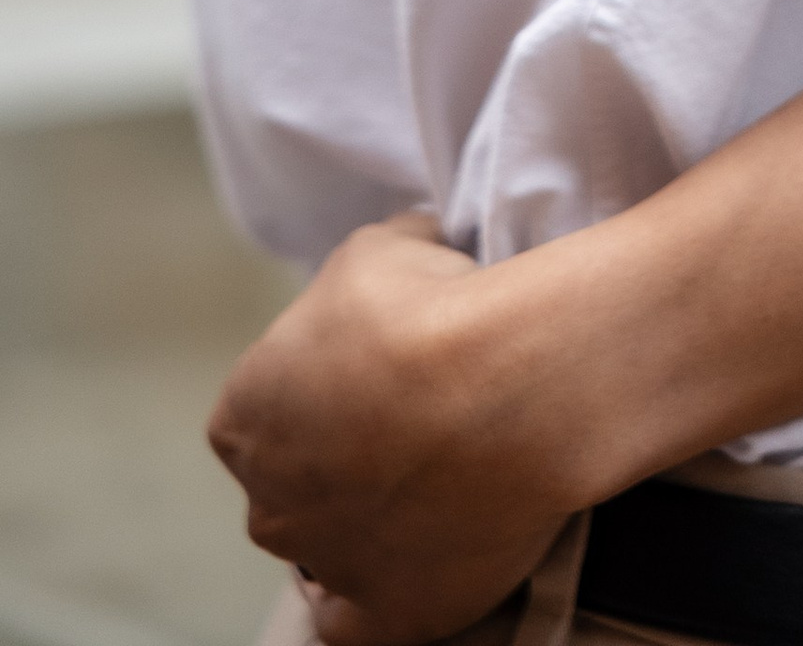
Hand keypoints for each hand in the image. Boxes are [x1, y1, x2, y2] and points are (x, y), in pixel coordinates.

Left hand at [206, 214, 581, 645]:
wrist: (506, 389)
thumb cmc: (434, 310)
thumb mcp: (384, 246)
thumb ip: (371, 270)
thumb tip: (403, 263)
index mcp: (244, 416)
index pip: (268, 404)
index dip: (328, 380)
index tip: (384, 363)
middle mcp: (266, 501)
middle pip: (294, 480)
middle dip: (343, 454)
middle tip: (420, 415)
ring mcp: (324, 565)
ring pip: (329, 547)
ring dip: (367, 518)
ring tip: (441, 474)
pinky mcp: (385, 615)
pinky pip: (360, 622)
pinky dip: (378, 595)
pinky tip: (417, 557)